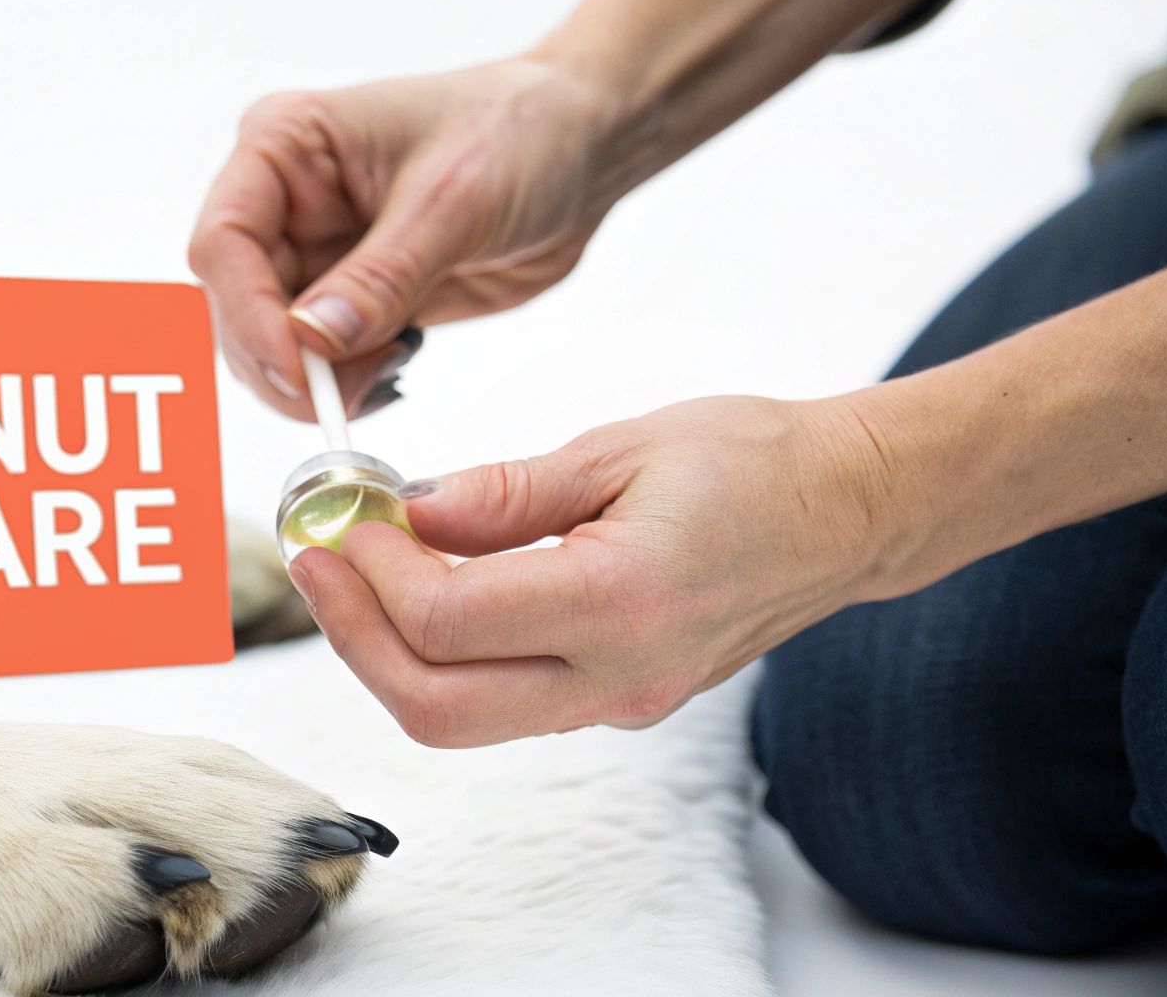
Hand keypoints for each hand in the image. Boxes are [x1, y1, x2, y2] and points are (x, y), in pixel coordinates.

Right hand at [188, 58, 623, 419]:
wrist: (579, 147)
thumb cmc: (518, 132)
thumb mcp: (453, 202)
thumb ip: (381, 277)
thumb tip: (312, 340)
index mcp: (285, 146)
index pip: (225, 241)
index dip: (247, 315)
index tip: (295, 370)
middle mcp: (285, 200)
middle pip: (238, 304)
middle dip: (281, 362)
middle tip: (337, 401)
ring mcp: (317, 252)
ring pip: (273, 343)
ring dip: (317, 380)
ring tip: (387, 366)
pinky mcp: (352, 296)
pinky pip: (321, 360)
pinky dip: (346, 383)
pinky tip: (394, 367)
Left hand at [287, 395, 911, 746]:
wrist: (850, 510)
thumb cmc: (756, 461)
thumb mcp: (620, 448)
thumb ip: (504, 492)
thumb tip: (405, 512)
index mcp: (623, 602)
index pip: (450, 623)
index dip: (374, 574)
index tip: (345, 517)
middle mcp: (621, 676)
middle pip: (437, 708)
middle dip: (354, 637)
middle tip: (317, 563)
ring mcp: (623, 700)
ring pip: (463, 718)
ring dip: (390, 653)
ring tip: (355, 572)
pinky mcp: (621, 699)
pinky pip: (505, 700)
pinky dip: (445, 655)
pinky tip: (426, 588)